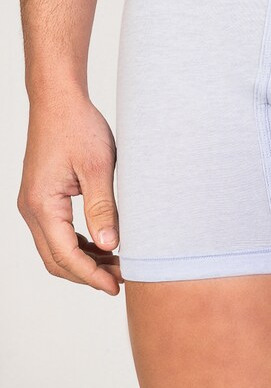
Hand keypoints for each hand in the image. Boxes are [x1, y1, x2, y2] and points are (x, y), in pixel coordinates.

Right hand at [17, 90, 121, 294]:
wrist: (59, 101)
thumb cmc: (79, 127)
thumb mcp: (98, 168)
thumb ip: (103, 208)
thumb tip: (112, 247)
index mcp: (43, 205)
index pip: (66, 255)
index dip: (92, 275)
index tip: (116, 286)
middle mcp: (32, 209)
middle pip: (56, 259)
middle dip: (88, 273)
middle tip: (122, 279)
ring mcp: (35, 204)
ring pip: (56, 248)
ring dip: (85, 260)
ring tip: (118, 264)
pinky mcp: (43, 197)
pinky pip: (58, 232)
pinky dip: (79, 243)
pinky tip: (105, 244)